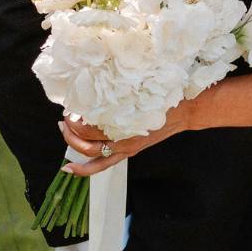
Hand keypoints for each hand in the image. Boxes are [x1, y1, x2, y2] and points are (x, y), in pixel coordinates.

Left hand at [61, 102, 190, 172]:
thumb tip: (98, 82)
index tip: (70, 108)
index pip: (90, 129)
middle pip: (87, 143)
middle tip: (65, 118)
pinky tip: (69, 168)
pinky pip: (102, 164)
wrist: (186, 111)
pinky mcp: (128, 151)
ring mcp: (125, 148)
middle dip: (71, 131)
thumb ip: (121, 92)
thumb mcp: (141, 90)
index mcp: (125, 124)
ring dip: (73, 144)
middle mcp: (124, 140)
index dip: (75, 121)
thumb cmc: (166, 97)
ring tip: (65, 131)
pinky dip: (85, 168)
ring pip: (91, 155)